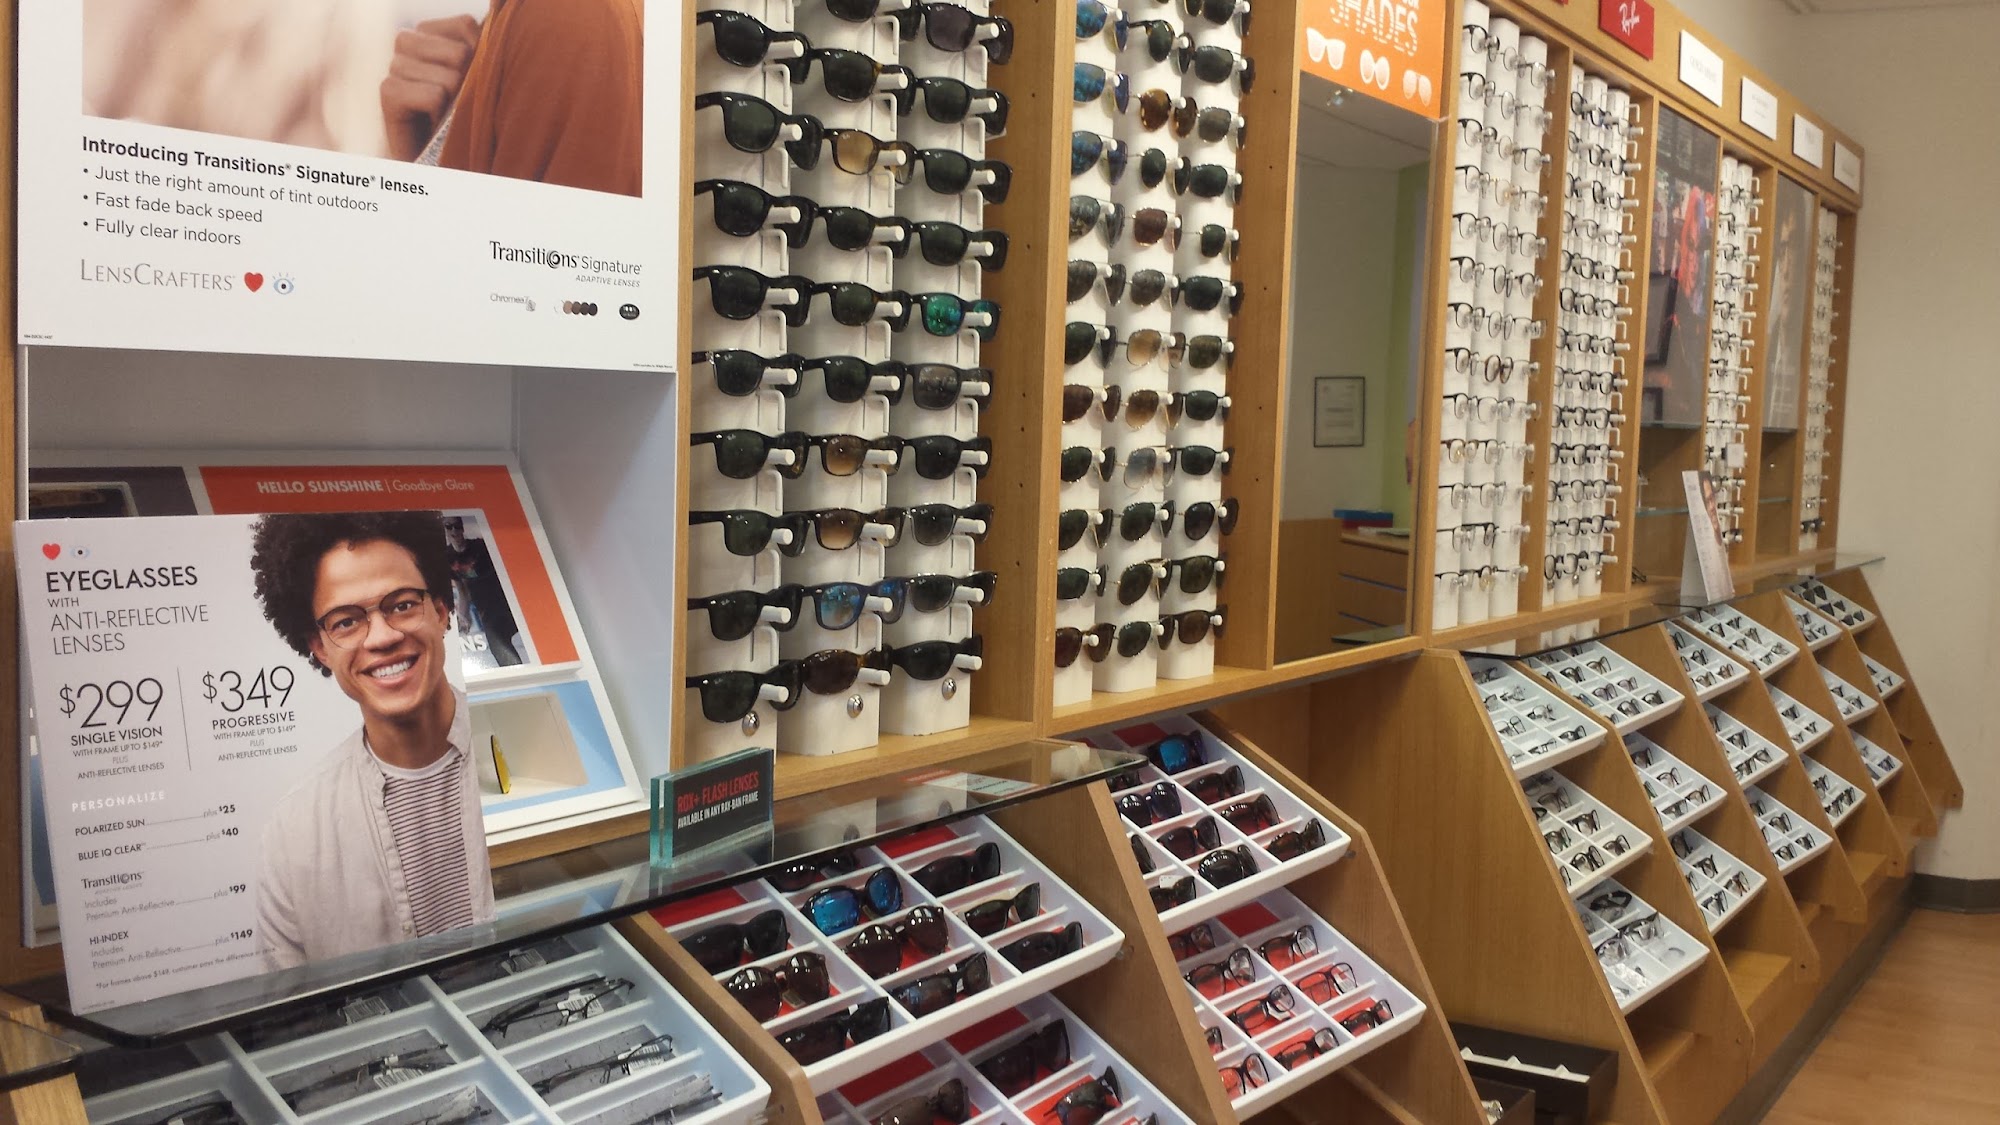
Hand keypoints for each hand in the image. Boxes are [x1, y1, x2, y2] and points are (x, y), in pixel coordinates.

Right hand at [380, 15, 480, 161]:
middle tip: (458, 102)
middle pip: (458, 51)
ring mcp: (395, 66)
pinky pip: (433, 95)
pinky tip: (432, 123)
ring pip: (447, 75)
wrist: (442, 161)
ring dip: (455, 101)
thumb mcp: (482, 76)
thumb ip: (484, 45)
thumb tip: (496, 19)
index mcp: (431, 33)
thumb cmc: (467, 118)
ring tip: (446, 114)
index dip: (480, 54)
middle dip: (468, 80)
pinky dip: (441, 114)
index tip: (472, 80)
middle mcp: (408, 43)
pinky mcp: (387, 92)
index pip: (465, 24)